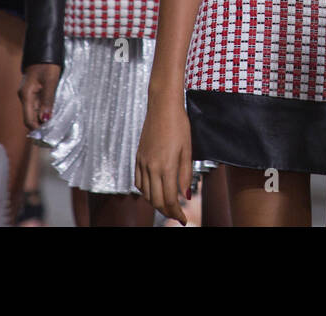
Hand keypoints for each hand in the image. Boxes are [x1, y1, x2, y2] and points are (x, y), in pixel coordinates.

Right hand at [17, 63, 60, 131]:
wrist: (44, 51)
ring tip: (55, 124)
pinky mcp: (33, 92)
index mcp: (26, 95)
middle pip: (30, 118)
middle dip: (41, 126)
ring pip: (34, 112)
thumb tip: (45, 118)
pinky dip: (44, 111)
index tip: (48, 136)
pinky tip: (53, 113)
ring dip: (43, 119)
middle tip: (54, 132)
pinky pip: (37, 105)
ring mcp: (28, 94)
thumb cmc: (47, 64)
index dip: (37, 129)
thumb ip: (48, 100)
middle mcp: (25, 97)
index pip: (28, 120)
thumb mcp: (50, 82)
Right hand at [134, 95, 191, 223]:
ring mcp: (142, 162)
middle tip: (177, 215)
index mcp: (166, 166)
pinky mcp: (138, 157)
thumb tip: (186, 196)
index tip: (183, 219)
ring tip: (167, 205)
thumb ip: (185, 175)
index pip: (169, 199)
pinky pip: (138, 181)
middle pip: (155, 200)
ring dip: (156, 203)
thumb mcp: (187, 151)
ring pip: (145, 193)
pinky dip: (145, 191)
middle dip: (166, 211)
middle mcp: (151, 167)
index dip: (176, 213)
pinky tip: (153, 190)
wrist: (162, 106)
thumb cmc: (179, 125)